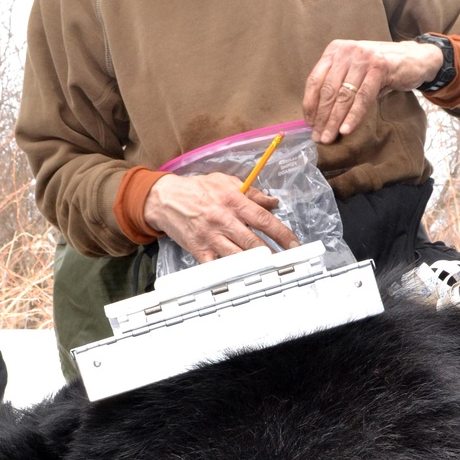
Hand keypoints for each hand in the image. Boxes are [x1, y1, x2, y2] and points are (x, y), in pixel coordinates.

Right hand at [143, 172, 300, 262]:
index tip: (294, 243)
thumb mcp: (226, 182)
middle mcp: (223, 219)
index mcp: (232, 200)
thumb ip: (252, 193)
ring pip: (237, 255)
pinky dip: (229, 272)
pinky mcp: (199, 250)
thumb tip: (274, 202)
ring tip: (270, 270)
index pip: (263, 219)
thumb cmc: (198, 189)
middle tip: (287, 262)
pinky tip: (242, 276)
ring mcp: (210, 236)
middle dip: (273, 253)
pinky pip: (216, 266)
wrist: (165, 199)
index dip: (282, 233)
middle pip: (253, 241)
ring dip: (255, 264)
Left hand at [302, 39, 442, 143]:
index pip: (315, 80)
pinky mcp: (379, 67)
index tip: (310, 124)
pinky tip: (346, 130)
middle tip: (319, 137)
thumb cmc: (380, 69)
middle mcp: (346, 51)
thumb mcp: (354, 71)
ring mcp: (363, 58)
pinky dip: (353, 116)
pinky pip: (362, 97)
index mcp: (335, 50)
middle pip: (328, 90)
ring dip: (335, 120)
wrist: (413, 58)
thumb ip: (338, 85)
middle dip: (322, 117)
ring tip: (329, 137)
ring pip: (344, 96)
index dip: (311, 105)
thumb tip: (320, 116)